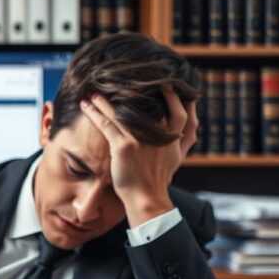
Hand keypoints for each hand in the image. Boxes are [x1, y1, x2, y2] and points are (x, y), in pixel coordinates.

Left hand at [79, 87, 192, 225]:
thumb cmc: (159, 178)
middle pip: (144, 105)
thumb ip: (185, 138)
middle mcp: (158, 135)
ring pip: (121, 112)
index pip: (177, 109)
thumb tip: (193, 119)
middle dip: (130, 91)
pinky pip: (107, 124)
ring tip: (93, 91)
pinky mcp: (123, 146)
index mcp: (173, 136)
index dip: (172, 95)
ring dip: (104, 100)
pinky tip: (86, 105)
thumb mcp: (178, 157)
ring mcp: (140, 139)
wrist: (146, 199)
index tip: (165, 83)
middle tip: (117, 79)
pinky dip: (95, 112)